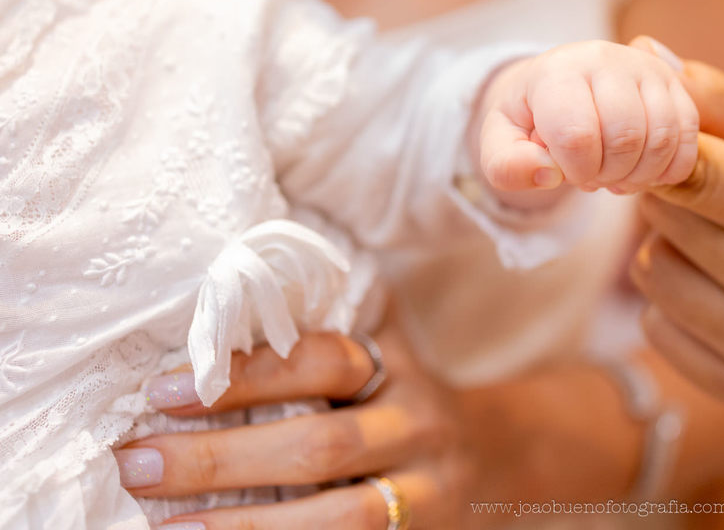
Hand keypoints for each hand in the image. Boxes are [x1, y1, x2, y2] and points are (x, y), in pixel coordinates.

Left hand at [116, 308, 471, 528]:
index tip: (162, 390)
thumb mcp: (378, 353)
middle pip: (320, 445)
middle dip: (221, 459)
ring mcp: (423, 491)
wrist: (489, 458)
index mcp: (394, 367)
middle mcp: (415, 425)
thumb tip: (210, 309)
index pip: (324, 361)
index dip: (246, 374)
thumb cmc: (396, 401)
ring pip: (339, 518)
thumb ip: (318, 328)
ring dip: (245, 525)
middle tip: (139, 464)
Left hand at [478, 39, 698, 194]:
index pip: (578, 136)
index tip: (567, 171)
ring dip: (640, 175)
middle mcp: (606, 59)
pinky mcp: (675, 83)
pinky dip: (669, 169)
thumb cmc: (531, 118)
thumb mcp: (501, 142)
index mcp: (558, 72)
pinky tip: (643, 172)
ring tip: (616, 176)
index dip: (575, 170)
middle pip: (625, 139)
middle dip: (608, 175)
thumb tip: (547, 175)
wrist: (561, 83)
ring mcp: (646, 68)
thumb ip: (508, 166)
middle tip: (593, 177)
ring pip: (662, 139)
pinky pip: (688, 138)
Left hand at [630, 59, 723, 404]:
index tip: (646, 147)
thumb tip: (645, 55)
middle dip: (669, 200)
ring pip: (652, 277)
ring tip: (715, 246)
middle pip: (669, 224)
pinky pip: (655, 329)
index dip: (660, 154)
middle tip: (704, 197)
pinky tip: (717, 294)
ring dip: (666, 252)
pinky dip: (670, 305)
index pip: (699, 175)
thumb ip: (718, 98)